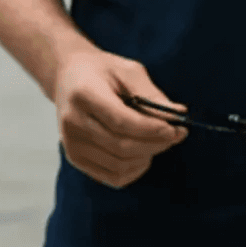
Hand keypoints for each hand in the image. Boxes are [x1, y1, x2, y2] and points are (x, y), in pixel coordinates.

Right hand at [54, 48, 187, 187]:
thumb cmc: (100, 71)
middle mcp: (72, 121)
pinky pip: (113, 177)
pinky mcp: (74, 157)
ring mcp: (71, 142)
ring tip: (156, 141)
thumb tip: (179, 115)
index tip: (176, 129)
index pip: (121, 122)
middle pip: (122, 146)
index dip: (152, 130)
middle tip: (174, 135)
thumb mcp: (127, 70)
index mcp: (83, 94)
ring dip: (147, 157)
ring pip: (120, 165)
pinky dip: (134, 170)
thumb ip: (151, 93)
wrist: (66, 75)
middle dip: (156, 144)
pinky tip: (141, 154)